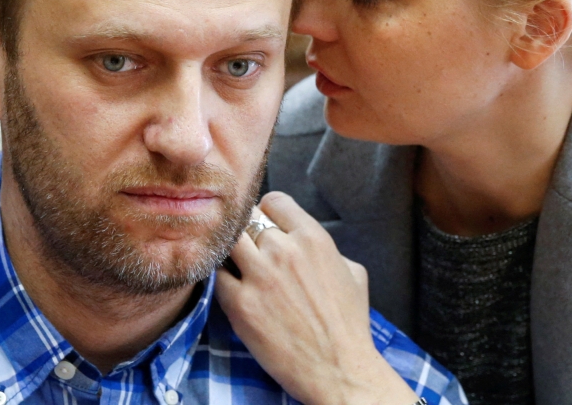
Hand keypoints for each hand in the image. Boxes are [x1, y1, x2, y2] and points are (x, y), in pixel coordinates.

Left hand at [215, 192, 417, 404]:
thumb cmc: (349, 325)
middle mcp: (284, 250)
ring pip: (228, 241)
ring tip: (237, 264)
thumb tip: (308, 242)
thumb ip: (328, 249)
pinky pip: (218, 275)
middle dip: (248, 232)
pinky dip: (222, 278)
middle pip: (247, 219)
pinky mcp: (239, 304)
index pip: (274, 201)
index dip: (268, 212)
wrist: (339, 370)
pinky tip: (231, 287)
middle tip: (250, 248)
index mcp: (313, 238)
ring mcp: (259, 276)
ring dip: (231, 250)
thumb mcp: (353, 273)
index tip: (265, 225)